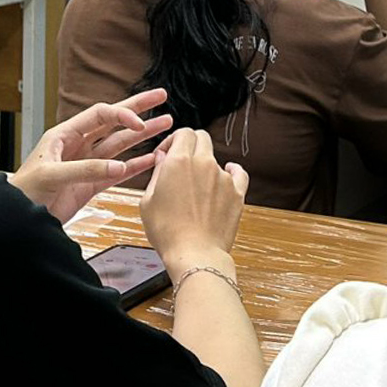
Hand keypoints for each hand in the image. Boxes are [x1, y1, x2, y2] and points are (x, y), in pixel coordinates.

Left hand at [7, 89, 173, 220]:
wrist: (18, 219)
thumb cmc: (24, 192)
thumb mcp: (52, 176)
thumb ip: (85, 170)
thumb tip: (117, 166)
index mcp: (64, 135)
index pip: (100, 115)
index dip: (121, 115)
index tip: (139, 123)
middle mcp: (78, 146)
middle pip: (114, 122)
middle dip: (138, 109)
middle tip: (161, 96)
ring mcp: (87, 165)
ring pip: (120, 146)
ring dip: (142, 136)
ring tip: (166, 124)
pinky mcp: (90, 185)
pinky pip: (118, 172)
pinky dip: (136, 166)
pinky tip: (153, 159)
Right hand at [140, 128, 248, 273]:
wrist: (195, 253)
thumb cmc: (168, 231)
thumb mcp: (147, 200)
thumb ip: (157, 173)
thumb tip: (163, 158)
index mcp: (179, 161)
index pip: (183, 132)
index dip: (173, 140)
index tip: (168, 153)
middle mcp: (204, 163)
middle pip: (202, 138)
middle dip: (191, 145)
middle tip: (182, 161)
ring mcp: (223, 177)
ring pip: (216, 159)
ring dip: (206, 165)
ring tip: (196, 187)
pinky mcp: (237, 192)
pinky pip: (239, 173)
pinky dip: (233, 171)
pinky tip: (228, 173)